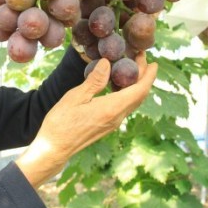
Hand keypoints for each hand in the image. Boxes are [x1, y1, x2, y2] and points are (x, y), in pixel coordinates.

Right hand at [16, 51, 157, 187]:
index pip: (139, 90)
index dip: (149, 75)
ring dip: (135, 84)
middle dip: (143, 76)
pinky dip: (126, 93)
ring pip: (132, 101)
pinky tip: (116, 84)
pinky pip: (123, 107)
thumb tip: (107, 63)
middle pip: (139, 95)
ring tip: (130, 68)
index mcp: (112, 109)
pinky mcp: (107, 125)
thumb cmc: (61, 123)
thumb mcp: (76, 97)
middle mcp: (117, 117)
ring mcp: (113, 123)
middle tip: (139, 58)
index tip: (153, 61)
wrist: (54, 149)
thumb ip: (94, 81)